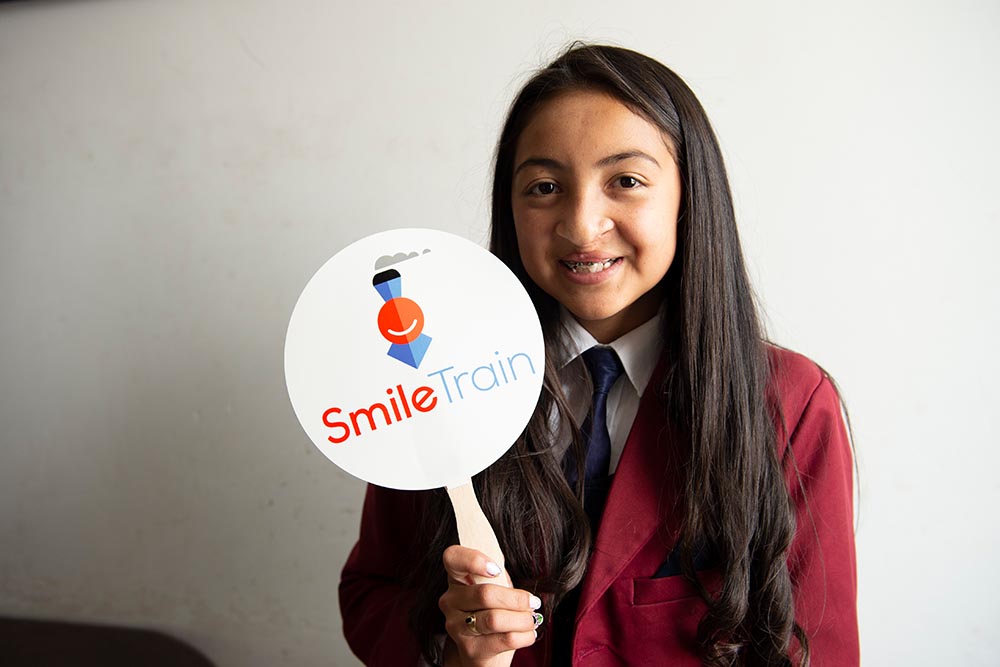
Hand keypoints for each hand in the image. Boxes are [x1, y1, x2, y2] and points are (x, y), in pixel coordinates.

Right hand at [438, 545, 541, 666]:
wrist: (484, 651)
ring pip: (494, 619)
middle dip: (517, 598)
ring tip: (531, 620)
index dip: (473, 560)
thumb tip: (512, 565)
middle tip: (534, 602)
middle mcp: (450, 601)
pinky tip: (529, 633)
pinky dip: (524, 635)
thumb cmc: (492, 610)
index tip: (496, 570)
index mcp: (456, 577)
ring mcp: (456, 626)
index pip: (452, 557)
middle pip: (485, 594)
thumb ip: (498, 573)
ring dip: (522, 619)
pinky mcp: (470, 649)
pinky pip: (504, 639)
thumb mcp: (495, 586)